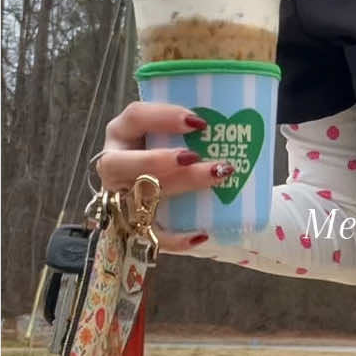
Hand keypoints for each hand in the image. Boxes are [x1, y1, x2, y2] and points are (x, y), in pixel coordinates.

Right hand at [96, 101, 233, 253]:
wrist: (150, 184)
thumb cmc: (166, 148)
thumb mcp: (169, 132)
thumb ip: (190, 128)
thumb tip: (240, 123)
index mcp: (122, 132)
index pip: (134, 116)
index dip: (163, 117)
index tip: (199, 122)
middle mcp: (114, 163)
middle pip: (123, 162)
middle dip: (158, 160)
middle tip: (194, 157)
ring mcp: (119, 195)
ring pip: (139, 195)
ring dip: (177, 187)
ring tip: (214, 179)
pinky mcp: (132, 224)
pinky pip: (150, 235)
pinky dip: (175, 238)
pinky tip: (202, 234)